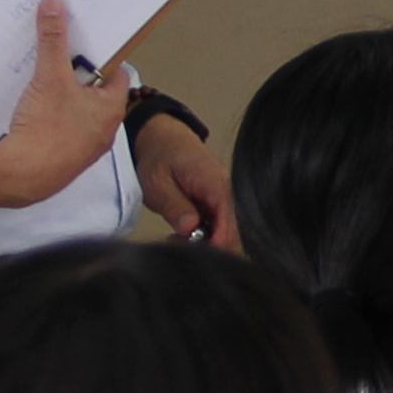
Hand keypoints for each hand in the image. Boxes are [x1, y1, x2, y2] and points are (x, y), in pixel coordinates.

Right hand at [0, 0, 132, 206]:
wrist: (22, 177)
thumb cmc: (47, 129)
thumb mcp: (50, 76)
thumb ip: (53, 40)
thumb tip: (56, 6)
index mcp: (111, 109)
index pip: (115, 74)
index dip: (100, 57)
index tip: (84, 44)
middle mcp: (104, 131)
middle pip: (95, 93)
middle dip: (77, 76)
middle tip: (58, 59)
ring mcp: (84, 149)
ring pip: (77, 114)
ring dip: (63, 99)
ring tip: (41, 82)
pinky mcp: (62, 160)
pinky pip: (61, 132)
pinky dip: (50, 120)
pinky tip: (31, 113)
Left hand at [137, 118, 238, 247]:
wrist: (164, 136)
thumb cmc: (159, 155)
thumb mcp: (157, 183)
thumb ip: (175, 206)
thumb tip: (190, 230)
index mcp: (217, 184)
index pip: (230, 224)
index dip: (215, 245)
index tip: (191, 255)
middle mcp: (229, 192)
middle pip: (235, 232)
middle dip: (211, 248)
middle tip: (178, 246)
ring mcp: (227, 197)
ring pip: (230, 231)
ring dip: (208, 243)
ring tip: (178, 240)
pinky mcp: (220, 202)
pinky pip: (222, 225)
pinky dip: (206, 235)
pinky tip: (186, 234)